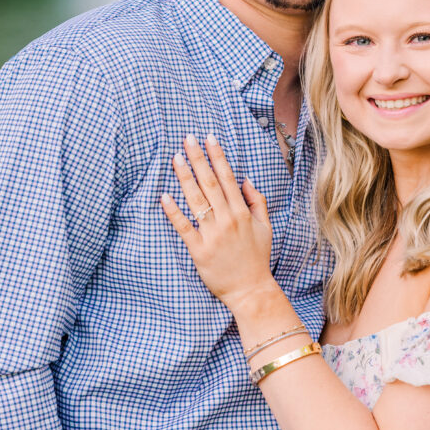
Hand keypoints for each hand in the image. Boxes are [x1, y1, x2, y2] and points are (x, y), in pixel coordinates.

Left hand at [161, 134, 275, 310]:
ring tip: (175, 158)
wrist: (251, 290)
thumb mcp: (265, 228)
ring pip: (196, 200)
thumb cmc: (257, 258)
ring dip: (185, 177)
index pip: (227, 178)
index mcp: (243, 212)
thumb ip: (257, 202)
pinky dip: (174, 212)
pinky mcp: (199, 250)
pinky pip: (184, 227)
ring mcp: (212, 235)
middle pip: (209, 183)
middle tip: (187, 139)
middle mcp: (227, 220)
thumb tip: (245, 180)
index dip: (217, 156)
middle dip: (198, 158)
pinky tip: (164, 196)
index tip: (209, 138)